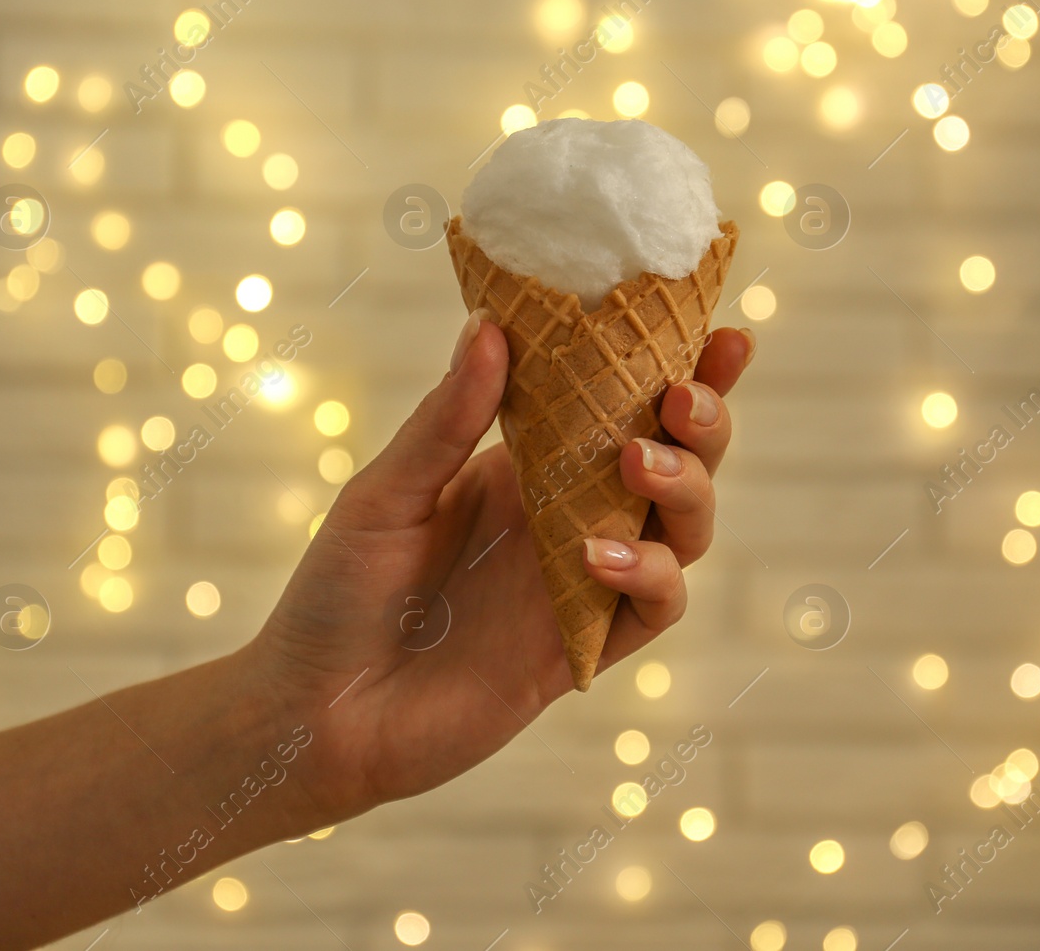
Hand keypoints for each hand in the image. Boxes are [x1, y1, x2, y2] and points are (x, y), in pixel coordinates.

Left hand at [246, 314, 754, 825]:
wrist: (318, 714)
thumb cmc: (339, 595)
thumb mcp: (387, 494)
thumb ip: (448, 420)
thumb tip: (490, 325)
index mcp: (528, 464)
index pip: (621, 403)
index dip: (680, 367)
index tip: (721, 332)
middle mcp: (571, 516)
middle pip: (678, 458)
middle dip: (703, 422)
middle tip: (681, 398)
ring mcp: (584, 582)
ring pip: (684, 528)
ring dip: (684, 488)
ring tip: (636, 464)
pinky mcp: (584, 647)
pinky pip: (654, 607)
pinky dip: (648, 574)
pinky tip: (597, 556)